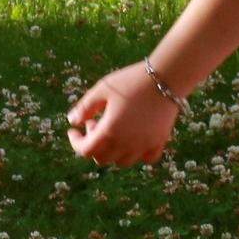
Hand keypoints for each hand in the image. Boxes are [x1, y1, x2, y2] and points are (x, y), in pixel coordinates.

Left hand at [65, 65, 180, 166]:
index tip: (73, 131)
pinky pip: (146, 158)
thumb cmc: (131, 80)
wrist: (166, 77)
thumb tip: (72, 121)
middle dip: (93, 144)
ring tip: (113, 130)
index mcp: (109, 131)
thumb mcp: (103, 89)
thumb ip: (85, 107)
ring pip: (122, 161)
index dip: (75, 143)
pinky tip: (134, 140)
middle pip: (102, 158)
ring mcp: (144, 145)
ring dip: (112, 151)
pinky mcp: (159, 142)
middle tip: (94, 124)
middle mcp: (126, 144)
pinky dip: (137, 154)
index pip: (85, 150)